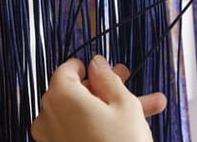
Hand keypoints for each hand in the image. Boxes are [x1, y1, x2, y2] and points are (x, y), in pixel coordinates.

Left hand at [30, 56, 166, 141]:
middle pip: (76, 92)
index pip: (67, 70)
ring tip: (148, 105)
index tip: (106, 68)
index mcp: (60, 97)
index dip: (89, 66)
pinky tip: (132, 125)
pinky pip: (80, 132)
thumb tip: (96, 62)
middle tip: (128, 81)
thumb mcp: (124, 104)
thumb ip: (108, 78)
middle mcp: (49, 117)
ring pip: (83, 114)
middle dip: (106, 87)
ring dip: (112, 107)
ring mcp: (52, 139)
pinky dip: (101, 126)